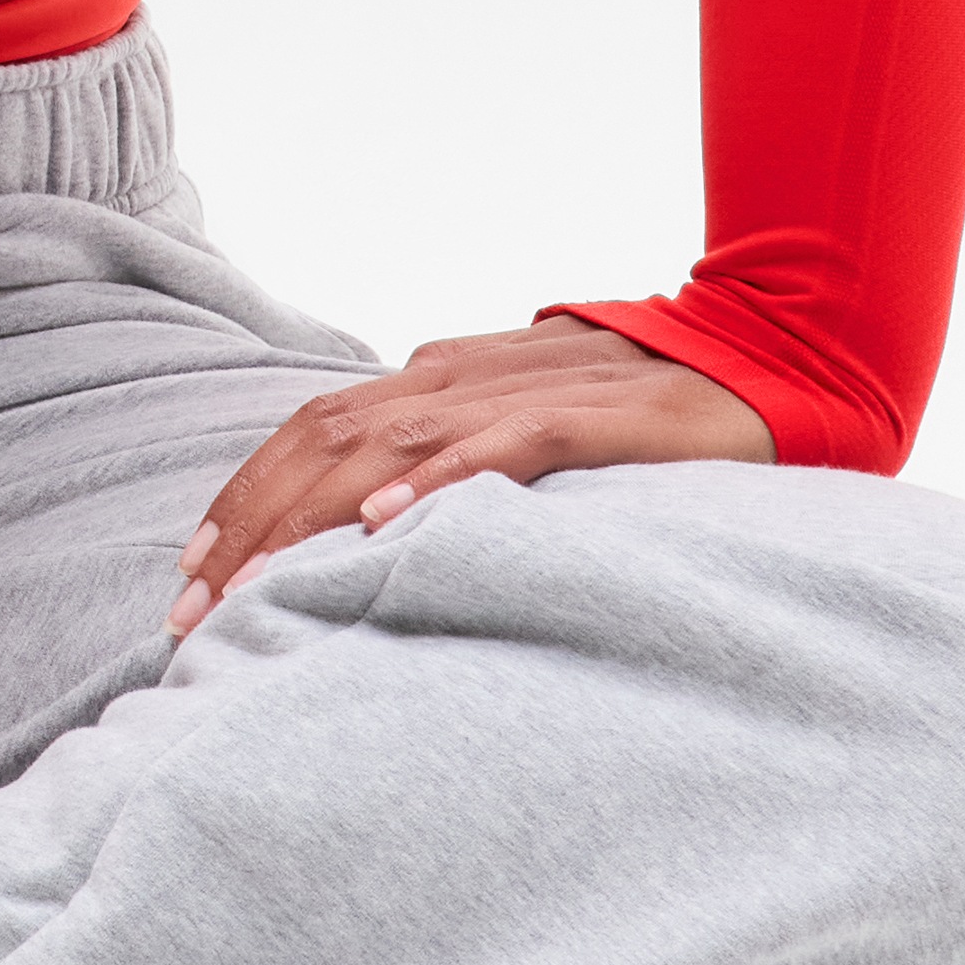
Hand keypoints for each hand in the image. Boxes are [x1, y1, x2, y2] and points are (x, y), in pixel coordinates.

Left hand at [170, 313, 774, 635]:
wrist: (773, 350)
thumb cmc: (640, 404)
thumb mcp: (521, 426)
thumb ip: (453, 454)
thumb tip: (371, 521)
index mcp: (438, 378)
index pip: (311, 429)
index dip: (243, 496)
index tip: (191, 575)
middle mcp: (462, 376)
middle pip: (323, 438)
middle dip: (249, 523)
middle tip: (196, 614)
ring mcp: (526, 391)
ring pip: (388, 442)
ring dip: (309, 517)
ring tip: (254, 588)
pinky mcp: (600, 416)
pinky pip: (502, 444)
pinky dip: (436, 481)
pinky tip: (384, 526)